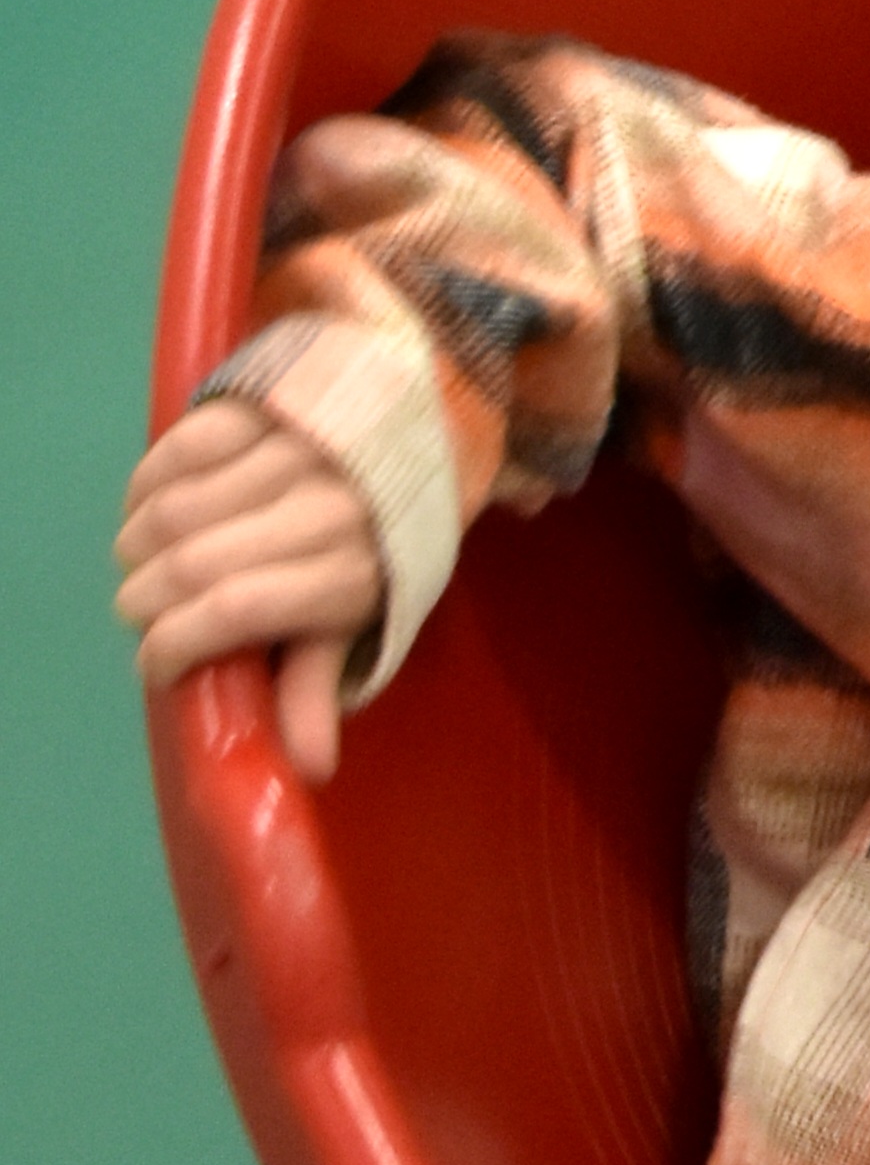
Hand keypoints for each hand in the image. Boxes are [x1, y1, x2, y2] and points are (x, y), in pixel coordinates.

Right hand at [114, 400, 382, 786]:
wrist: (437, 417)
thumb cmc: (392, 532)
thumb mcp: (370, 611)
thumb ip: (321, 680)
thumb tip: (306, 766)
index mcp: (349, 573)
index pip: (233, 612)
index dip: (173, 647)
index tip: (155, 666)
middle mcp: (321, 507)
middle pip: (193, 562)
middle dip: (144, 600)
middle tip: (139, 612)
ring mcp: (293, 446)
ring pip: (177, 504)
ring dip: (137, 543)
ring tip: (139, 563)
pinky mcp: (270, 398)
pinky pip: (182, 444)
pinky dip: (148, 483)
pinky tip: (145, 506)